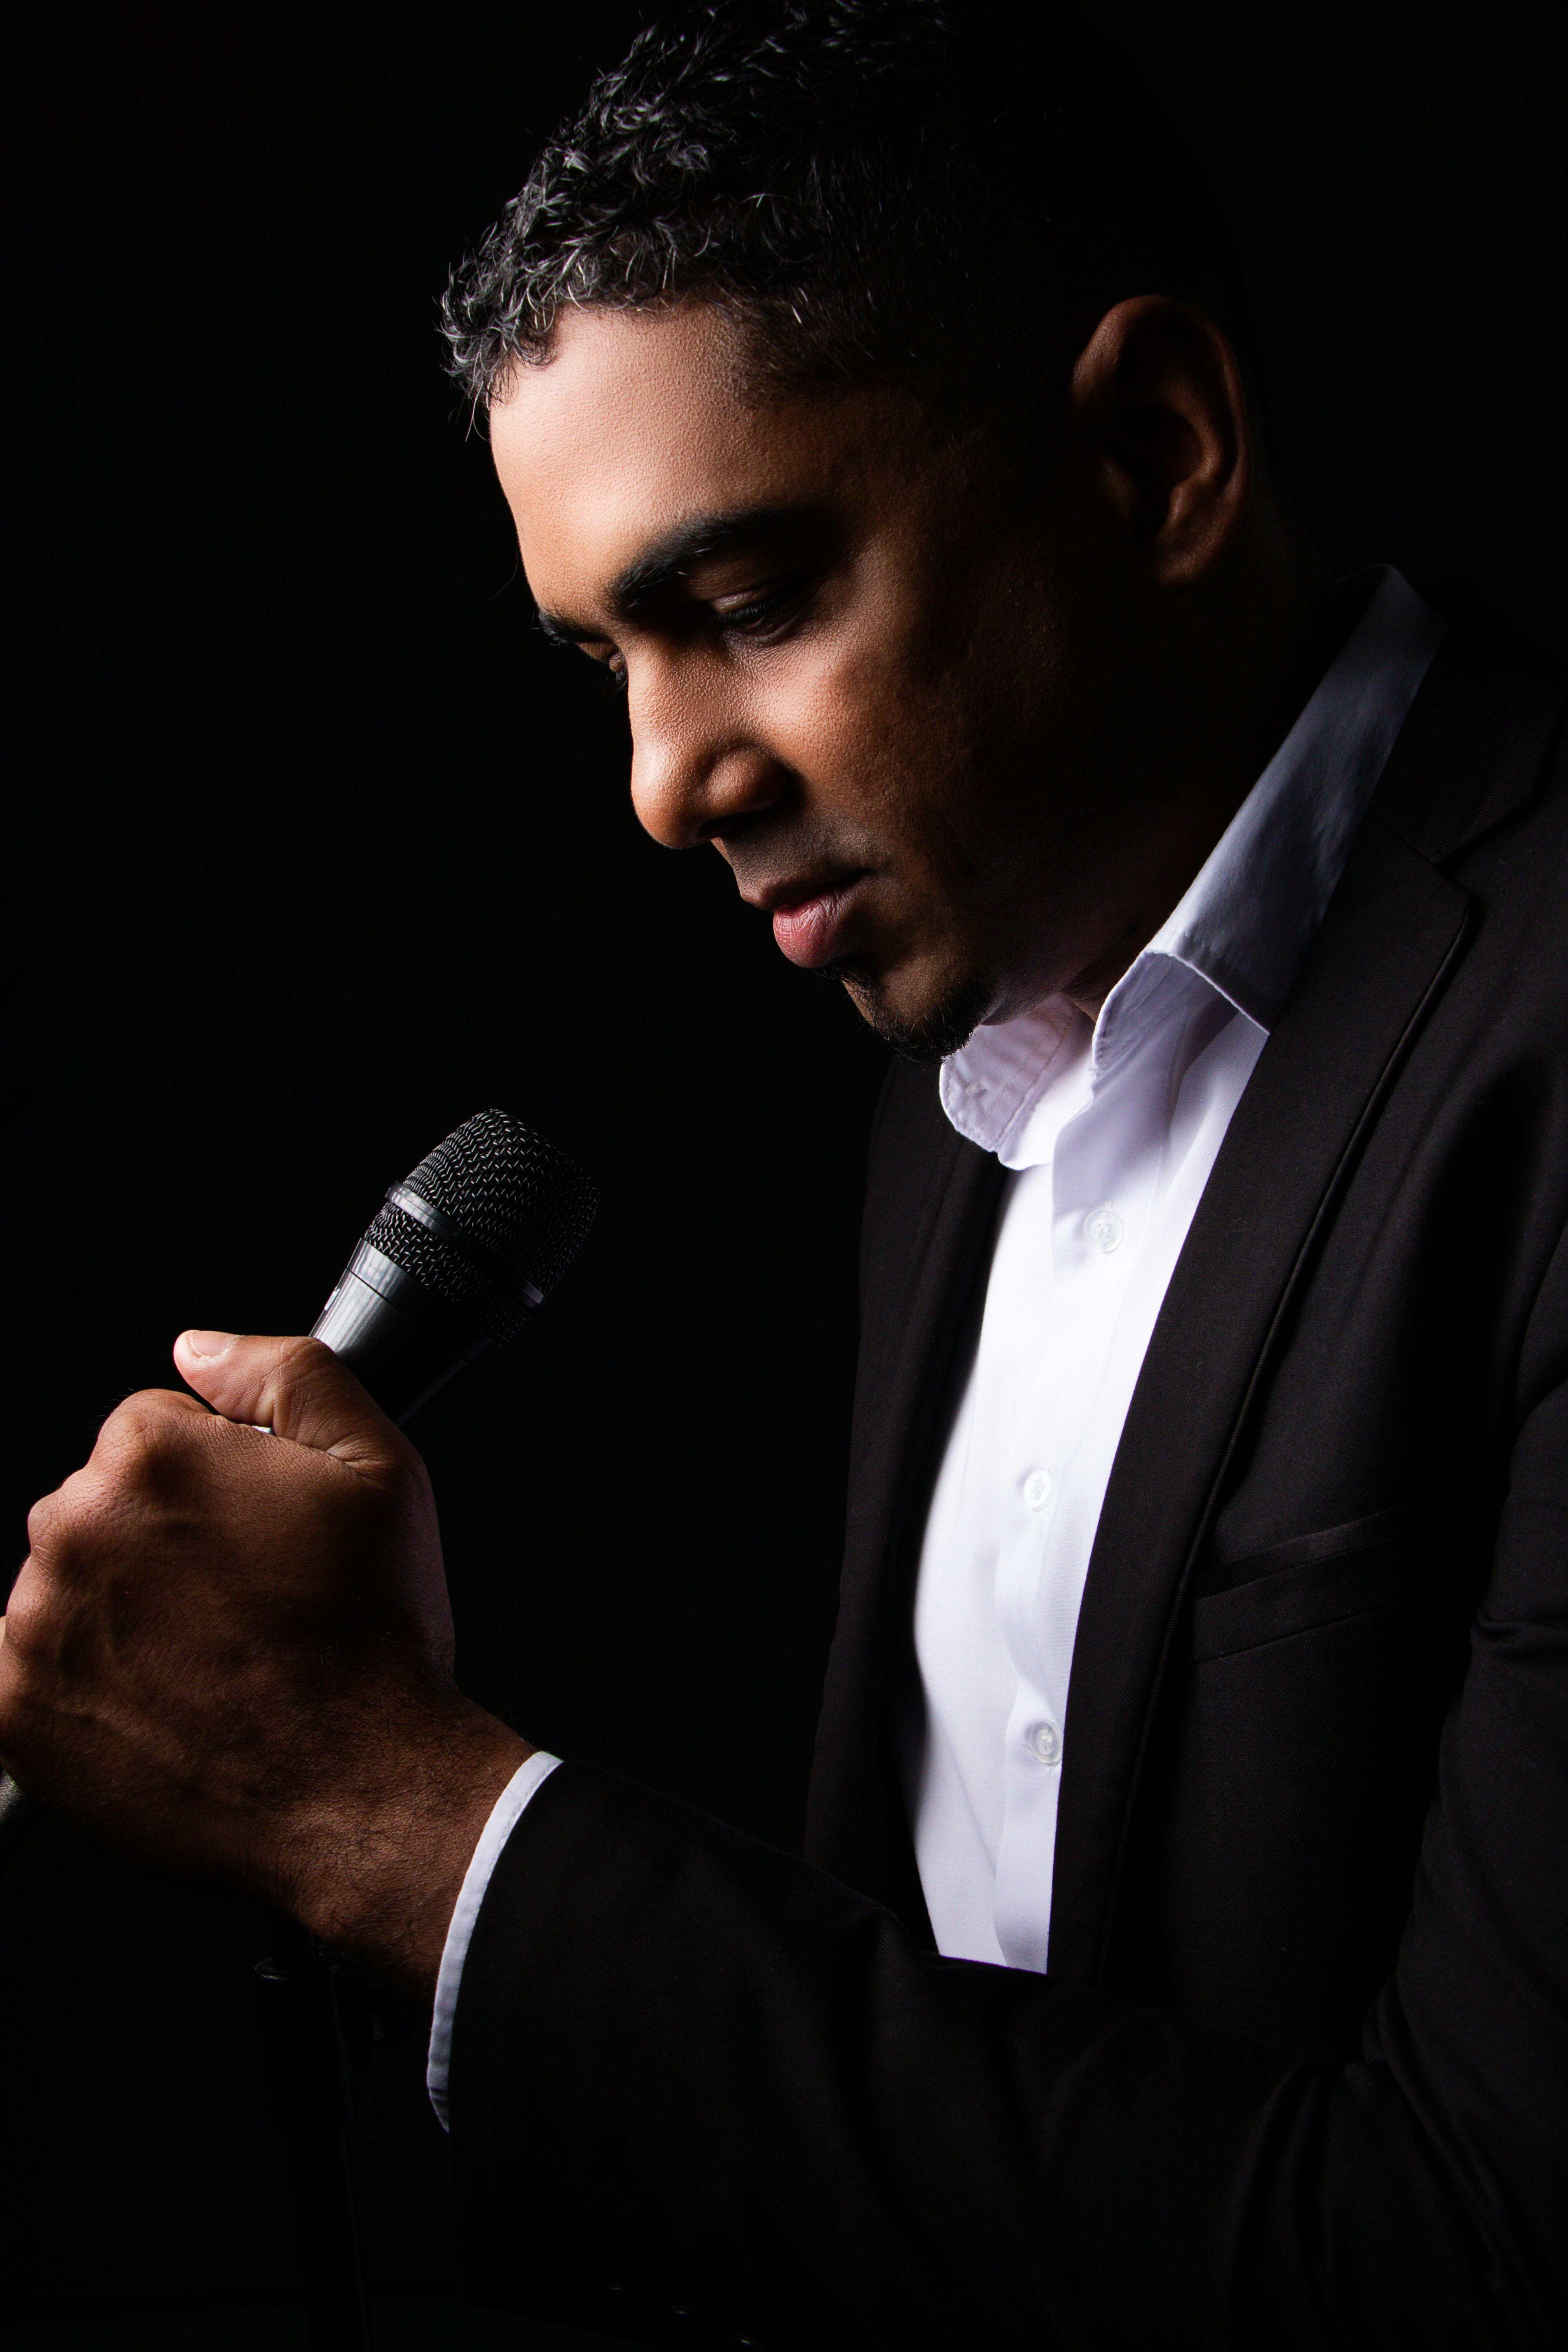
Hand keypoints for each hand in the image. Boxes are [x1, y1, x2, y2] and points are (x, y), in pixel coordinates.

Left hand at [0, 1332, 530, 1995]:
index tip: (255, 1533)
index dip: (217, 1476)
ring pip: (66, 1584)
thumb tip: (198, 1350)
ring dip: (121, 1609)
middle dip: (160, 1539)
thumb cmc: (373, 1635)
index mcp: (150, 1457)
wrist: (358, 1788)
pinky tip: (152, 1699)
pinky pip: (21, 1669)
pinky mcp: (12, 1716)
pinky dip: (76, 1681)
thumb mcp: (380, 1465)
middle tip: (241, 1602)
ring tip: (208, 1658)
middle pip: (99, 1502)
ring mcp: (34, 1627)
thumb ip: (287, 1373)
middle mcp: (74, 1530)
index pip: (152, 1428)